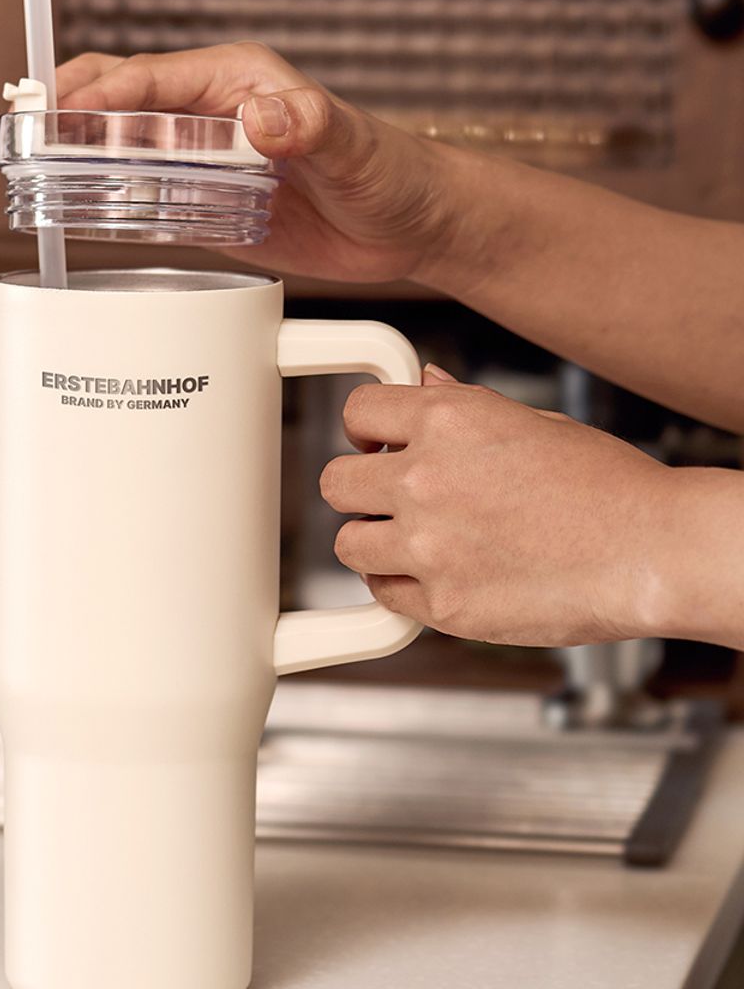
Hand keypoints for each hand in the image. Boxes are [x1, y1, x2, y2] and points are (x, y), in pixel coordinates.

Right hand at [56, 44, 461, 284]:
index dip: (101, 94)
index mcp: (238, 83)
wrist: (408, 227)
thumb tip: (261, 117)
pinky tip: (83, 215)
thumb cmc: (391, 171)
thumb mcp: (353, 146)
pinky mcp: (211, 208)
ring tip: (32, 174)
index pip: (151, 80)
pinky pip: (149, 201)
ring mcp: (208, 164)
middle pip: (123, 105)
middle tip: (22, 134)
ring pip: (126, 153)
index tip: (61, 110)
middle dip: (70, 113)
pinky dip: (113, 205)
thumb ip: (310, 126)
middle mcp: (214, 118)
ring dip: (81, 160)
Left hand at [319, 367, 679, 646]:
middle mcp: (426, 480)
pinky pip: (383, 595)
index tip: (377, 446)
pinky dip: (401, 587)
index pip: (357, 412)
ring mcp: (429, 546)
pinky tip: (438, 575)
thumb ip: (460, 406)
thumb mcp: (532, 422)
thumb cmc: (606, 486)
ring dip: (374, 542)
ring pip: (347, 544)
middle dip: (361, 489)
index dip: (365, 431)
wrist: (653, 552)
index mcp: (446, 421)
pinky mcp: (442, 605)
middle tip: (391, 498)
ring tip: (418, 541)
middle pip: (335, 483)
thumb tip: (422, 383)